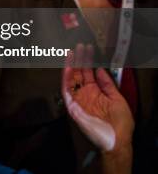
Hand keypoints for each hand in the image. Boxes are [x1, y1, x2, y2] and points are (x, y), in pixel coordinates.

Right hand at [62, 44, 132, 170]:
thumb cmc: (119, 123)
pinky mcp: (72, 105)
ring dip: (71, 65)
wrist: (115, 140)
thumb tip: (99, 69)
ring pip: (71, 79)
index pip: (89, 72)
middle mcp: (85, 93)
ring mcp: (78, 99)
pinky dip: (66, 79)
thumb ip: (108, 84)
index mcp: (96, 92)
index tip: (89, 48)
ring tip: (72, 52)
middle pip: (79, 73)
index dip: (89, 60)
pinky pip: (66, 90)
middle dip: (79, 59)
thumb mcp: (117, 99)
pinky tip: (68, 67)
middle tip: (79, 46)